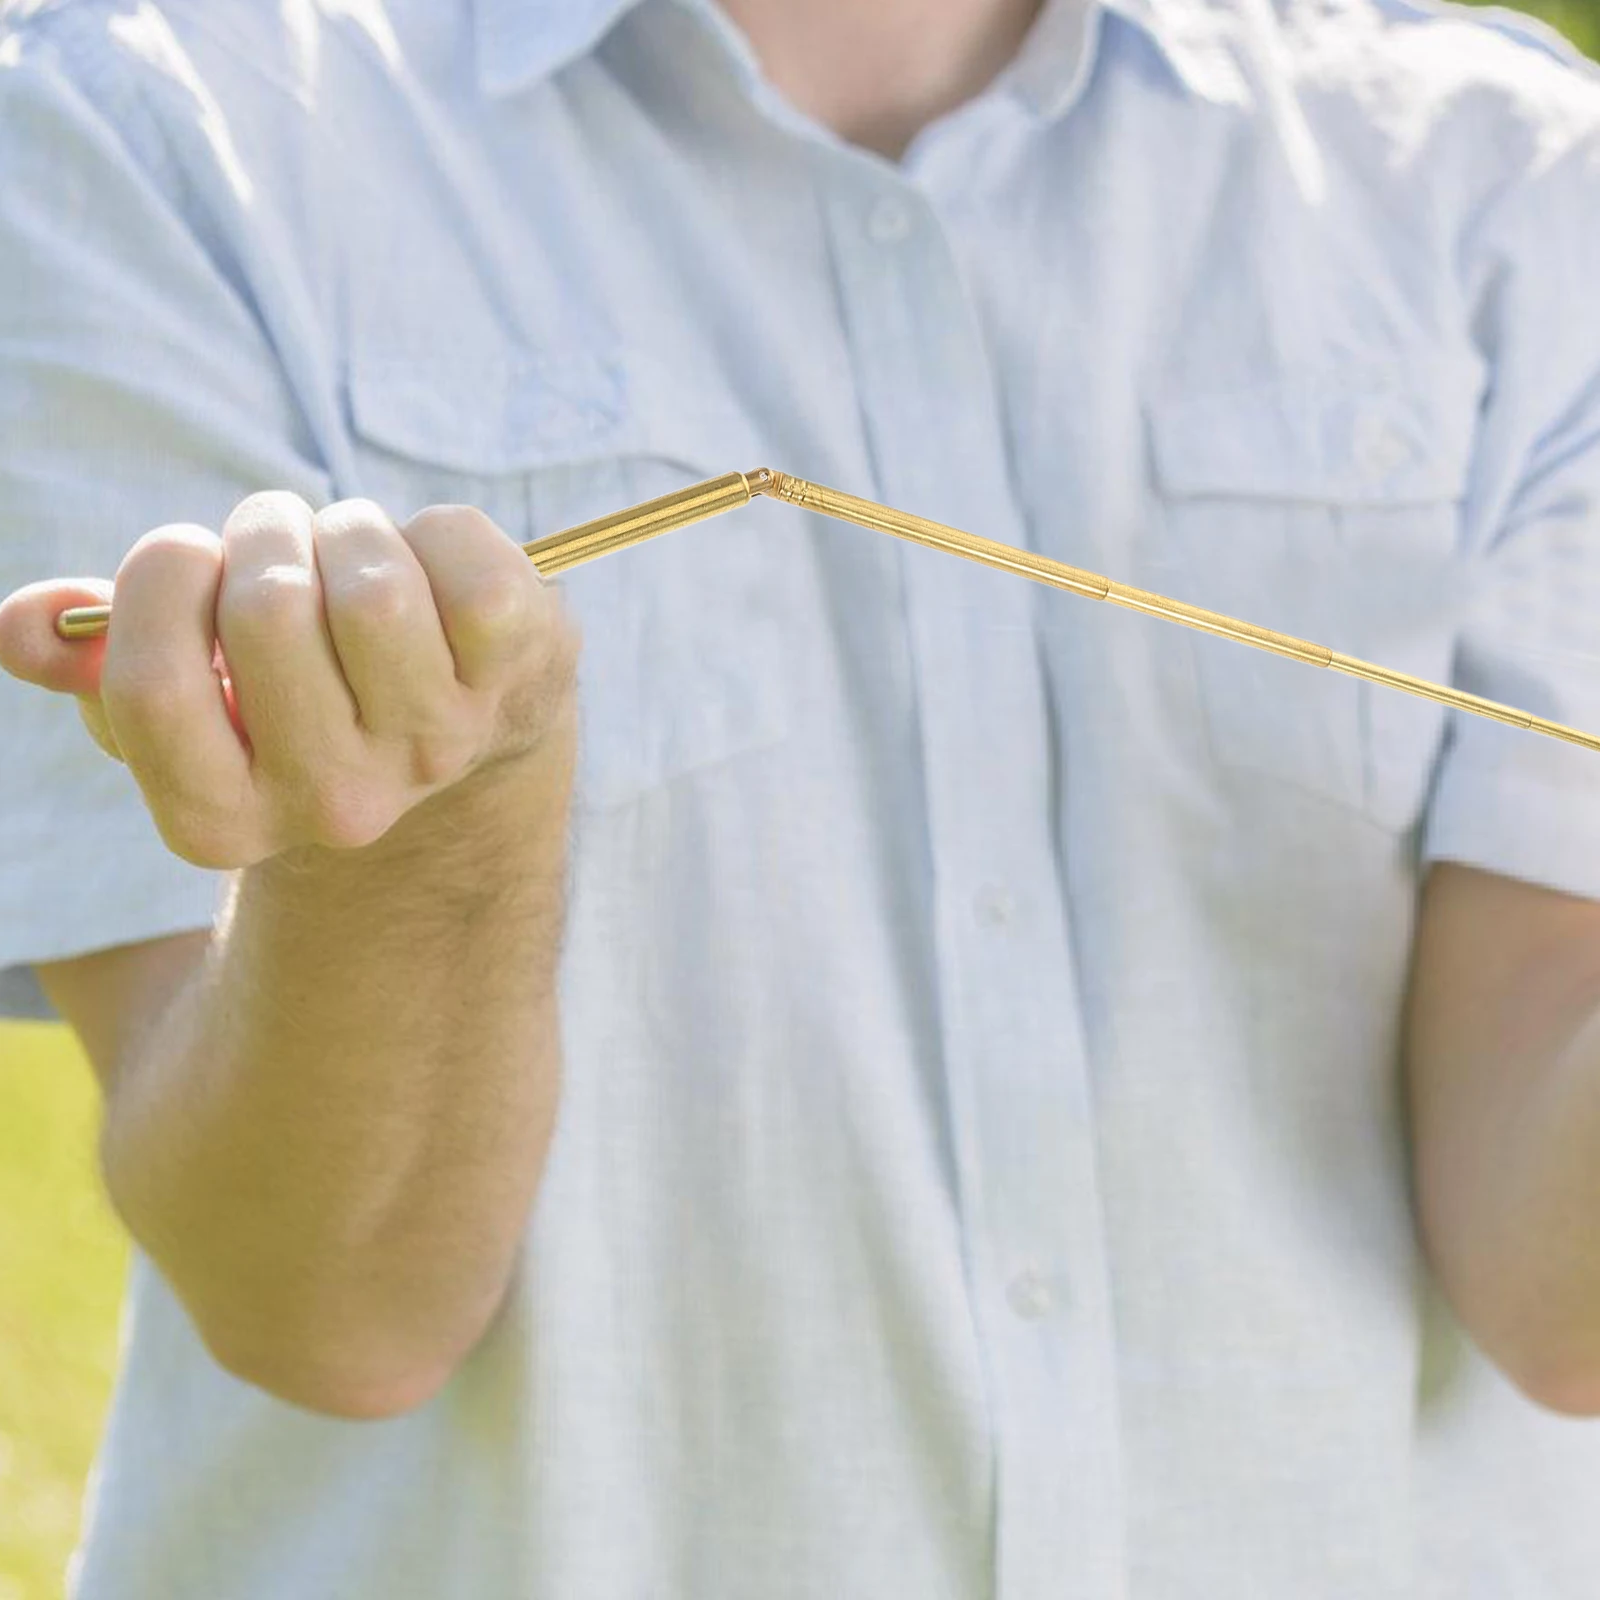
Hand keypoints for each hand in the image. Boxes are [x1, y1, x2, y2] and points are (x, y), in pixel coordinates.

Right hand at [0, 494, 580, 867]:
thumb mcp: (196, 687)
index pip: (149, 686)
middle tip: (287, 548)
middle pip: (266, 612)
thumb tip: (22, 625)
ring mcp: (436, 747)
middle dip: (262, 536)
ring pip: (369, 584)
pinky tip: (440, 569)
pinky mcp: (516, 680)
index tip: (189, 557)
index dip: (157, 581)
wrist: (467, 720)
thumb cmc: (308, 683)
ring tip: (361, 555)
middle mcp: (336, 804)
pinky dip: (443, 528)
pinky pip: (462, 558)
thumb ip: (98, 659)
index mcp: (226, 816)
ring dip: (351, 528)